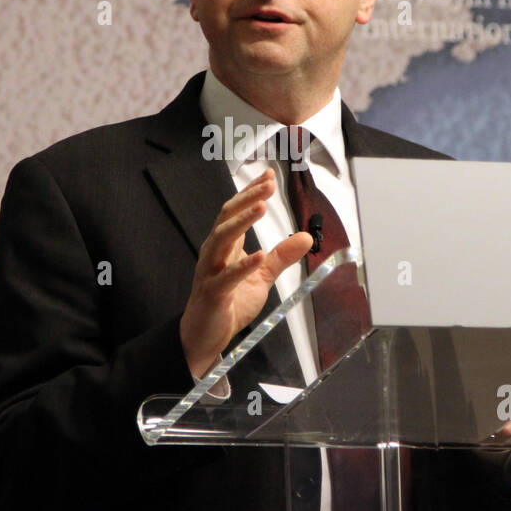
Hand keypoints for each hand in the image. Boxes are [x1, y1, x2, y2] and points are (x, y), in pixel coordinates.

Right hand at [180, 168, 313, 379]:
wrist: (204, 335)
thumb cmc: (228, 303)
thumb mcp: (262, 276)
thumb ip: (281, 256)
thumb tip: (306, 237)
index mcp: (225, 246)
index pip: (235, 211)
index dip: (251, 192)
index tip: (268, 174)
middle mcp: (214, 253)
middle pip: (227, 217)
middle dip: (248, 198)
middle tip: (267, 184)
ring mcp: (211, 271)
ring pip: (222, 239)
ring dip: (242, 221)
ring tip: (261, 207)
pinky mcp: (213, 293)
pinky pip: (227, 276)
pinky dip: (242, 265)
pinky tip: (258, 255)